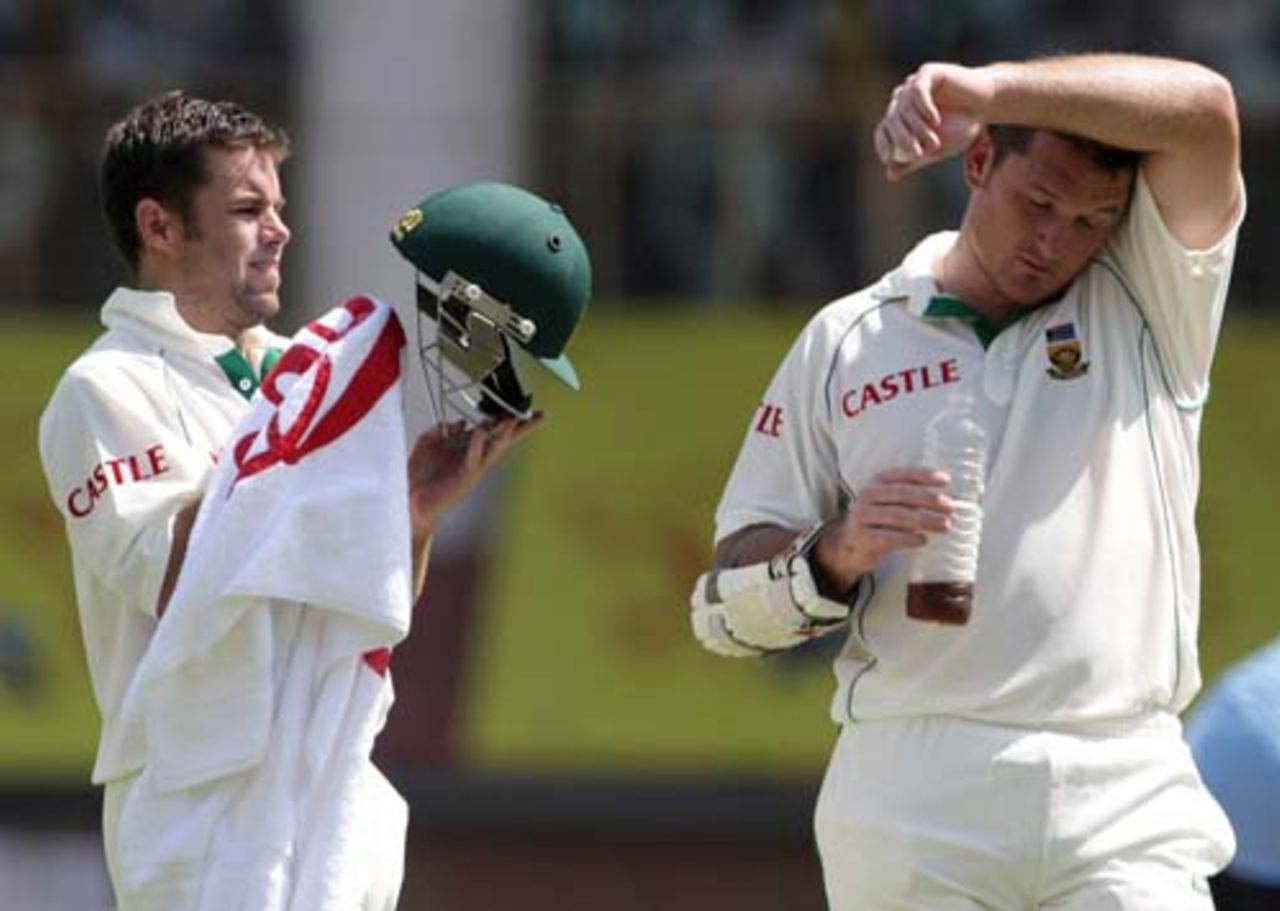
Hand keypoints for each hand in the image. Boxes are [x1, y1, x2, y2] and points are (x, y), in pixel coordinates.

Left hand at [407, 414, 542, 539]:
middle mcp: (473, 457)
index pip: (491, 429)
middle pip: (503, 439)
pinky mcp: (463, 479)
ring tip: (513, 420)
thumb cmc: (418, 477)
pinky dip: (476, 446)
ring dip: (504, 435)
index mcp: (465, 448)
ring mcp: (471, 468)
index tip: (520, 407)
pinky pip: (472, 460)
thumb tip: (458, 422)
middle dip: (521, 428)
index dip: (504, 417)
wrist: (409, 501)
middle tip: (538, 416)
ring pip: (494, 449)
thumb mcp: (427, 445)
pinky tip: (480, 434)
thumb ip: (440, 431)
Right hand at [811, 467, 951, 590]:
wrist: (849, 546)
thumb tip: (947, 499)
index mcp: (877, 482)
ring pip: (898, 515)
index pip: (904, 474)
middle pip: (903, 494)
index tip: (946, 481)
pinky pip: (889, 537)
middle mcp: (868, 495)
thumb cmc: (879, 522)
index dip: (925, 475)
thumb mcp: (890, 503)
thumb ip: (912, 498)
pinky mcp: (862, 537)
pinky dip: (909, 539)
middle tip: (951, 508)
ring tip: (944, 525)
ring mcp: (863, 516)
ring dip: (925, 520)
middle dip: (930, 500)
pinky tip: (923, 540)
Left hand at [873, 62, 995, 180]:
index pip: (882, 131)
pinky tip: (935, 120)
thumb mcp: (935, 150)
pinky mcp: (927, 72)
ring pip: (904, 107)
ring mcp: (913, 85)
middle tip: (918, 154)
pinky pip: (917, 90)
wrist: (985, 105)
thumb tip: (890, 175)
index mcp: (900, 118)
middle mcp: (903, 100)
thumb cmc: (960, 128)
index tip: (890, 159)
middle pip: (891, 121)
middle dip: (903, 140)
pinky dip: (924, 107)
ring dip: (917, 128)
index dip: (883, 146)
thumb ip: (913, 160)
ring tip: (934, 141)